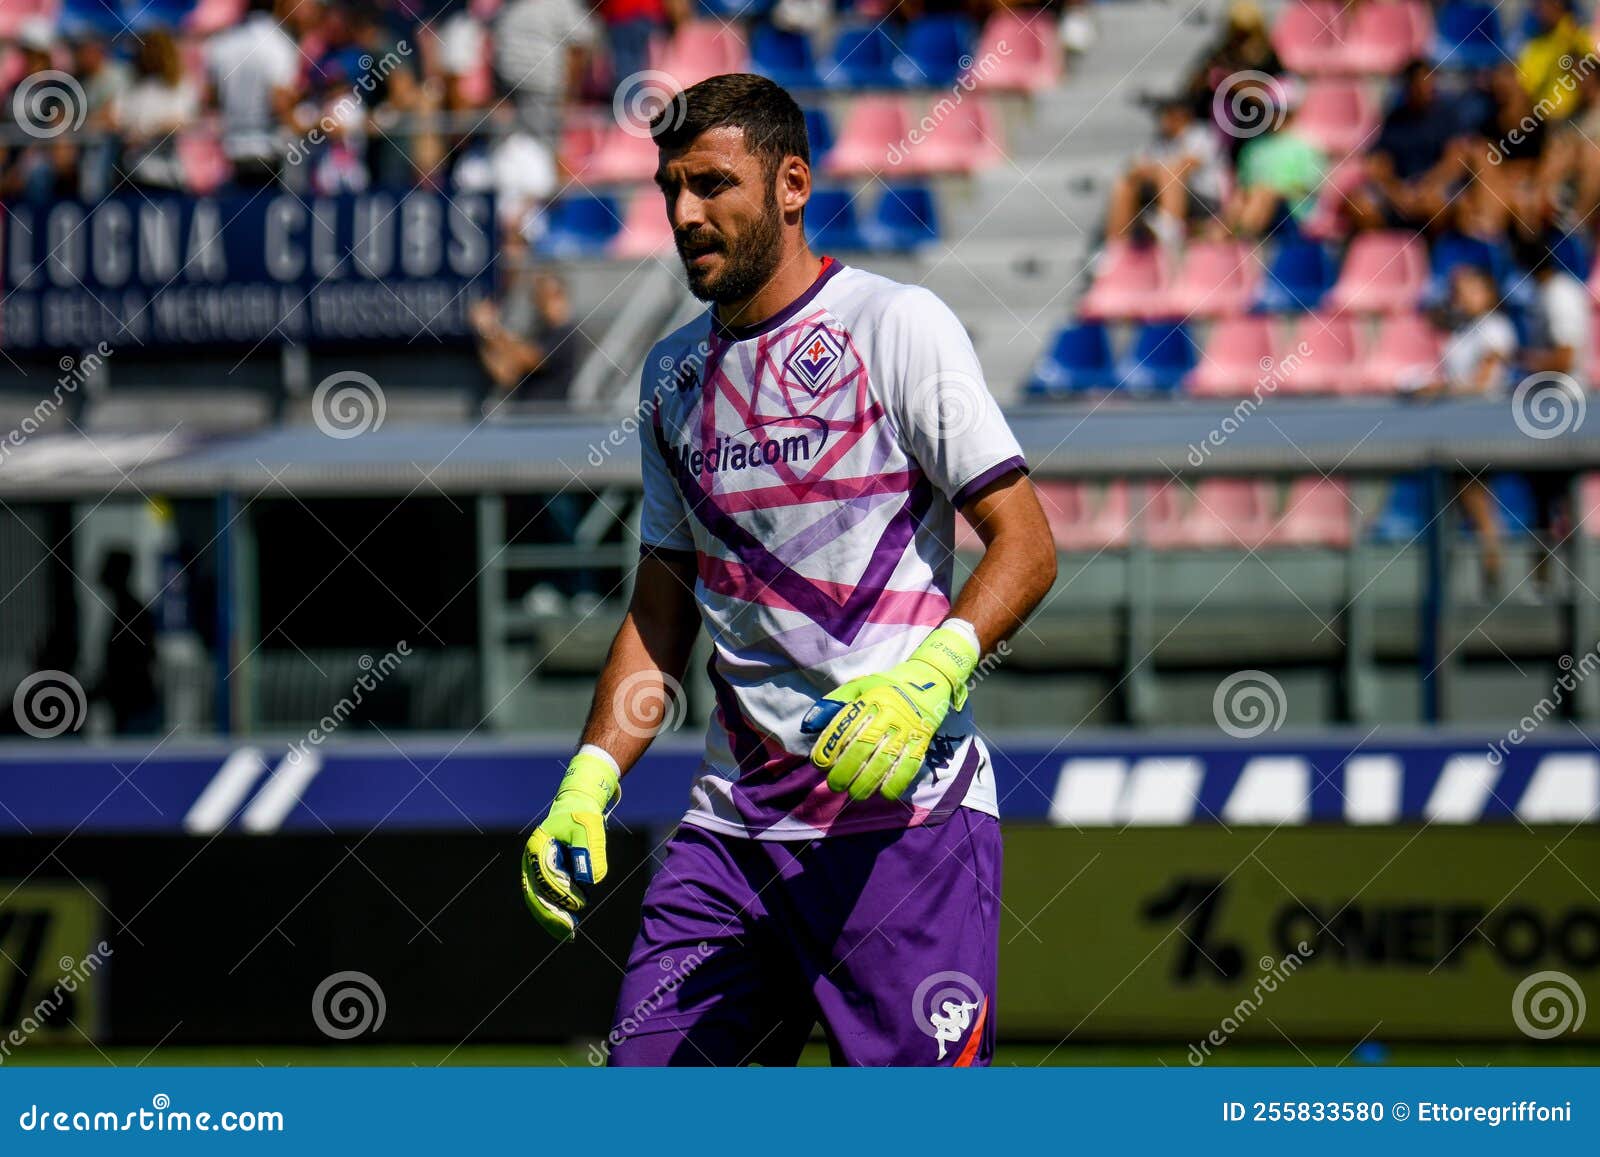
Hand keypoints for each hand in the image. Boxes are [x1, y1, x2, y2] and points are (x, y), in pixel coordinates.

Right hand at [521, 751, 618, 940]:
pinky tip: (567, 927)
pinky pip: (545, 899)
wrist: (577, 808)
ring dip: (551, 918)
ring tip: (568, 935)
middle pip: (535, 894)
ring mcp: (534, 870)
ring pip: (538, 901)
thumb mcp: (590, 828)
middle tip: (568, 932)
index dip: (561, 892)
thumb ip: (590, 851)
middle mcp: (531, 861)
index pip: (544, 876)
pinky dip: (553, 913)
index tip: (579, 903)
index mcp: (537, 847)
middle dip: (551, 915)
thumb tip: (590, 881)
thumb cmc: (583, 816)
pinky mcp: (544, 877)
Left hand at [800, 624, 978, 801]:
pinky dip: (897, 783)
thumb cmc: (886, 686)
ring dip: (867, 781)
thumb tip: (808, 724)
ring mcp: (907, 728)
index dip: (829, 747)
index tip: (819, 763)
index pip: (846, 725)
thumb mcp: (859, 685)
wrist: (929, 679)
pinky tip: (883, 794)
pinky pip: (910, 765)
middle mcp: (889, 713)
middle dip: (846, 770)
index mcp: (870, 698)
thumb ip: (833, 702)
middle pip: (864, 745)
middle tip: (834, 785)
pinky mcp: (922, 740)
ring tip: (855, 793)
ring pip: (885, 759)